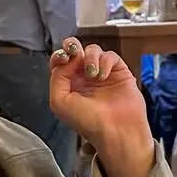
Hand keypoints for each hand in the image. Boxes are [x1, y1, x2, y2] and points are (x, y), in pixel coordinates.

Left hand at [50, 37, 154, 176]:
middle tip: (74, 52)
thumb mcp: (59, 101)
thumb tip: (68, 59)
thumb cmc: (88, 122)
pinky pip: (110, 56)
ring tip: (92, 74)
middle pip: (75, 50)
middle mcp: (84, 78)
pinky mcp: (119, 72)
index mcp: (69, 85)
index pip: (60, 61)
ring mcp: (102, 74)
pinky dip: (105, 62)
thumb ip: (57, 77)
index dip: (60, 55)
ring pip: (93, 50)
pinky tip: (103, 76)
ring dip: (90, 58)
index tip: (63, 58)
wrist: (115, 130)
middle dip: (72, 46)